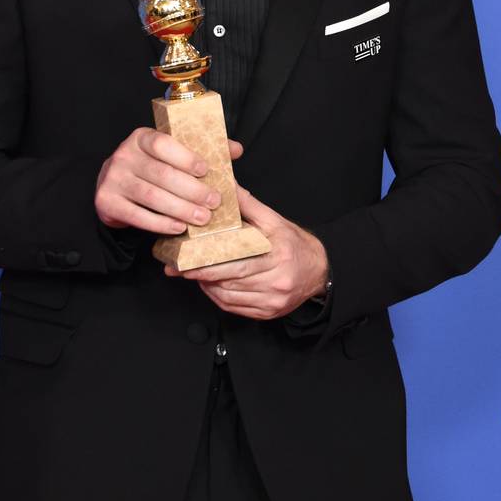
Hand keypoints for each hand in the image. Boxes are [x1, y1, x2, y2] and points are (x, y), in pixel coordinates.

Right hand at [95, 128, 242, 236]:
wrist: (112, 187)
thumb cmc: (149, 168)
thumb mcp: (169, 155)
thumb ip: (201, 151)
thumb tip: (236, 149)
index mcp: (141, 138)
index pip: (162, 143)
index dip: (185, 157)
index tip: (206, 171)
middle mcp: (123, 155)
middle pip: (161, 173)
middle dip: (192, 190)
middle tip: (214, 202)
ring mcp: (113, 179)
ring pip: (151, 196)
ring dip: (180, 209)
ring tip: (202, 218)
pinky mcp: (107, 202)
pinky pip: (138, 215)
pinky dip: (161, 223)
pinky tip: (179, 228)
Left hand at [164, 184, 328, 318]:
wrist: (321, 270)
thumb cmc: (295, 244)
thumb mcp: (275, 220)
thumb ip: (249, 205)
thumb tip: (228, 187)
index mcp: (277, 256)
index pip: (235, 263)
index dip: (207, 263)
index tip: (186, 260)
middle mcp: (276, 281)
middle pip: (229, 282)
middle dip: (201, 275)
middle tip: (179, 270)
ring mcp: (272, 301)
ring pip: (229, 297)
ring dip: (208, 287)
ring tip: (194, 275)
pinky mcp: (268, 313)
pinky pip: (236, 308)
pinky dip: (219, 298)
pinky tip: (211, 286)